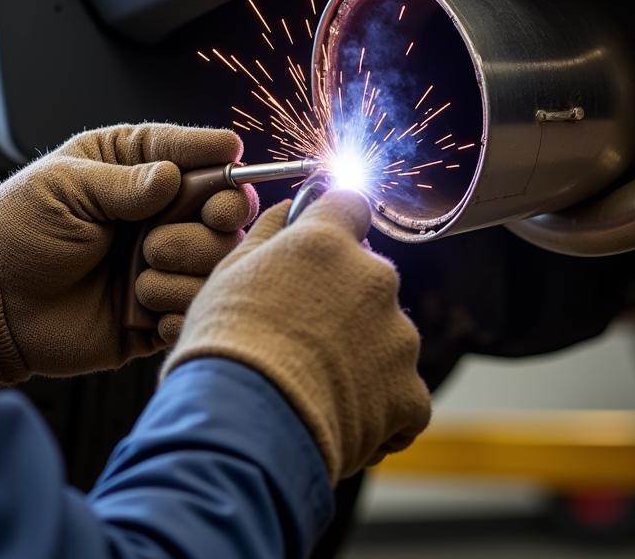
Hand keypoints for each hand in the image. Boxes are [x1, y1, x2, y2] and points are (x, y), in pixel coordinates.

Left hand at [0, 123, 255, 384]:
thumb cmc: (15, 230)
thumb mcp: (64, 188)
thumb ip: (123, 183)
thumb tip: (174, 178)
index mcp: (133, 168)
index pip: (193, 152)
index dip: (217, 153)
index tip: (232, 155)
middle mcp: (156, 214)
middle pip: (225, 205)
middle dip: (223, 210)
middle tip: (212, 217)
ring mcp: (161, 263)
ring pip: (218, 258)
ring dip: (189, 262)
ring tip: (143, 271)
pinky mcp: (156, 312)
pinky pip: (194, 310)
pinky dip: (180, 307)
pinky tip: (147, 306)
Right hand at [162, 190, 431, 483]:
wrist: (240, 430)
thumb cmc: (224, 347)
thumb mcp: (229, 273)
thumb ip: (268, 234)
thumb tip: (287, 211)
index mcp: (328, 241)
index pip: (351, 204)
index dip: (336, 224)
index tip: (322, 244)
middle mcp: (373, 278)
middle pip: (369, 277)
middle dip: (344, 301)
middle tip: (300, 337)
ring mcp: (398, 337)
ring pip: (386, 336)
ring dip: (360, 355)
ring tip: (312, 387)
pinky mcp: (410, 394)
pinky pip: (402, 395)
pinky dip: (378, 408)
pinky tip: (338, 420)